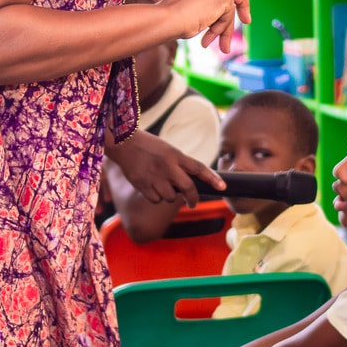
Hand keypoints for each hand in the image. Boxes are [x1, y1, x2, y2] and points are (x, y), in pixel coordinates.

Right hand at [106, 130, 222, 206]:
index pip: (199, 168)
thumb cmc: (149, 147)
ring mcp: (155, 177)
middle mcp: (167, 166)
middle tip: (192, 203)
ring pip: (171, 197)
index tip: (223, 187)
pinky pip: (156, 200)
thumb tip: (189, 185)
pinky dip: (156, 197)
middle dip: (193, 199)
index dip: (213, 179)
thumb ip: (179, 165)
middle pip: (188, 188)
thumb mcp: (168, 150)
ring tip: (162, 185)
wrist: (124, 143)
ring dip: (170, 196)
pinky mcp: (142, 185)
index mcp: (175, 155)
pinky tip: (151, 186)